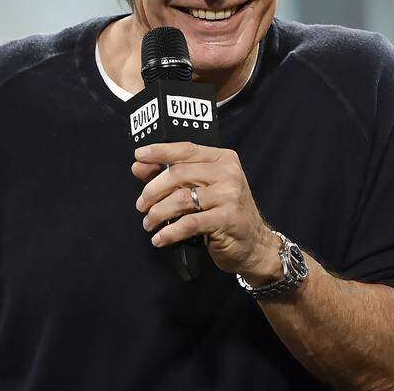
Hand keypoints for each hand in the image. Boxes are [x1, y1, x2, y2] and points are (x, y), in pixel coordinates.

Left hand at [133, 143, 282, 284]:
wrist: (254, 243)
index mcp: (223, 159)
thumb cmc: (225, 213)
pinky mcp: (227, 219)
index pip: (187, 149)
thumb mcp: (203, 189)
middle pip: (178, 174)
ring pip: (180, 199)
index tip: (139, 156)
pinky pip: (188, 223)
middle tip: (141, 205)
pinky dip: (169, 232)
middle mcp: (228, 173)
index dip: (160, 152)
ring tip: (150, 223)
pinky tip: (160, 238)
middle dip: (152, 191)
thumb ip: (173, 176)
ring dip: (158, 213)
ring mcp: (230, 196)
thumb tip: (139, 167)